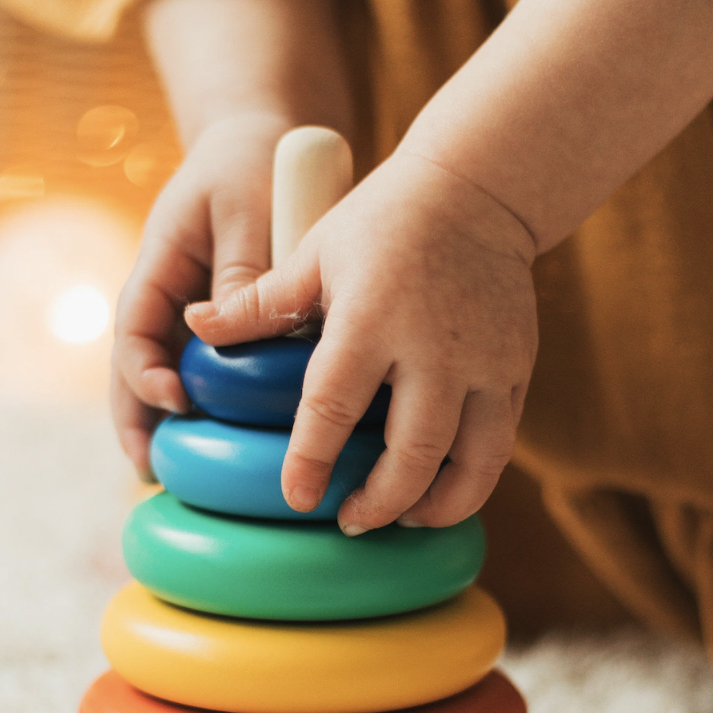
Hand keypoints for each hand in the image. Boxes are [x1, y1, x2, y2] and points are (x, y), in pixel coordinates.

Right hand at [110, 110, 291, 477]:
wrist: (258, 142)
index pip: (135, 328)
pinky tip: (214, 451)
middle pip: (132, 368)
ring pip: (160, 379)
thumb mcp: (246, 206)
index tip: (175, 399)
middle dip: (135, 420)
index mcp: (159, 266)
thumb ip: (240, 266)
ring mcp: (186, 316)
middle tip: (148, 472)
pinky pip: (201, 376)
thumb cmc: (251, 164)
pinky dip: (200, 412)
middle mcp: (164, 298)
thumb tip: (229, 333)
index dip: (144, 370)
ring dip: (160, 426)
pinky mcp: (216, 328)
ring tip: (167, 480)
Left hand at [185, 151, 538, 532]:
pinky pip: (499, 446)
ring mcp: (488, 364)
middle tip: (351, 521)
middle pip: (412, 455)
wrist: (480, 191)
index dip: (312, 462)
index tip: (297, 499)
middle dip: (380, 502)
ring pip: (472, 466)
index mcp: (371, 319)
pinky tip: (440, 488)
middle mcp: (435, 350)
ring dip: (436, 505)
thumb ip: (259, 303)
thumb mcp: (315, 252)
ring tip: (405, 518)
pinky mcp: (519, 370)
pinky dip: (470, 480)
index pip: (334, 407)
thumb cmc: (384, 222)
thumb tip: (193, 328)